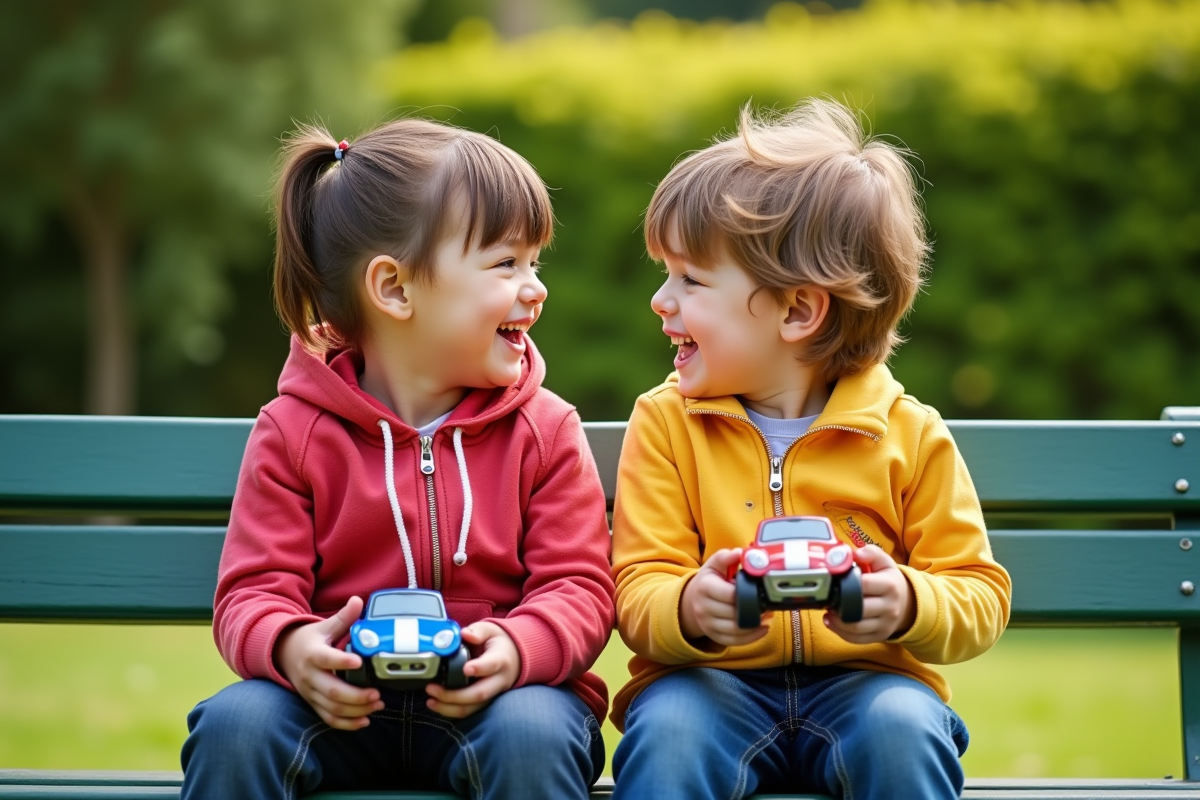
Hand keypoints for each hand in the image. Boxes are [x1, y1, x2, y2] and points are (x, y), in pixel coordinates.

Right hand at [275, 596, 382, 729]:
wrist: (284, 654)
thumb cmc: (310, 640)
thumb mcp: (324, 626)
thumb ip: (343, 617)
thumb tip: (357, 601)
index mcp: (313, 653)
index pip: (326, 659)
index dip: (342, 662)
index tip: (358, 663)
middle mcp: (310, 676)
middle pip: (331, 690)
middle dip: (356, 696)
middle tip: (377, 694)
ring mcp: (310, 692)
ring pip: (332, 707)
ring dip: (356, 710)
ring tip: (377, 704)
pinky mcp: (313, 704)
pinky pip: (328, 719)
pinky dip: (346, 724)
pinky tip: (364, 721)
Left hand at [424, 621, 520, 718]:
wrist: (514, 658)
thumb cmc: (498, 643)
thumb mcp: (491, 630)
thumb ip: (478, 631)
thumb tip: (465, 634)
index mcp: (501, 659)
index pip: (492, 665)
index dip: (479, 668)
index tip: (465, 669)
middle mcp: (498, 681)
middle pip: (479, 694)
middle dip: (454, 695)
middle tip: (432, 688)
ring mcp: (492, 694)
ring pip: (473, 708)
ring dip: (449, 708)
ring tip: (430, 701)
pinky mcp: (485, 702)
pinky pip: (469, 711)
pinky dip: (451, 711)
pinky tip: (436, 705)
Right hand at [679, 548, 771, 646]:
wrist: (691, 600)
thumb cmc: (708, 580)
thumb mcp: (714, 565)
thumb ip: (726, 557)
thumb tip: (740, 552)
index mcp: (705, 587)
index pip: (730, 594)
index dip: (747, 594)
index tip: (759, 591)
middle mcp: (703, 607)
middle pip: (734, 613)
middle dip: (754, 610)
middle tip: (767, 604)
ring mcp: (707, 624)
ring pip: (736, 629)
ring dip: (755, 624)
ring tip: (766, 615)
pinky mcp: (713, 636)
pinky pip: (734, 641)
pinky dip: (751, 637)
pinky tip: (763, 629)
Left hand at [823, 545, 916, 643]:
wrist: (907, 603)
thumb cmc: (889, 580)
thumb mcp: (884, 562)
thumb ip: (871, 553)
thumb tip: (855, 553)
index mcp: (890, 585)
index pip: (864, 585)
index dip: (846, 583)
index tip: (834, 581)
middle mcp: (890, 607)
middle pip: (859, 609)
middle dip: (839, 604)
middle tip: (828, 597)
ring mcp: (885, 624)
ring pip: (856, 627)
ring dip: (837, 621)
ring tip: (828, 610)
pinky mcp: (880, 636)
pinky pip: (857, 639)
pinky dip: (840, 633)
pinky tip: (830, 622)